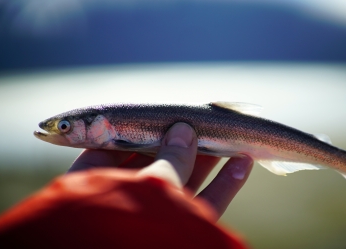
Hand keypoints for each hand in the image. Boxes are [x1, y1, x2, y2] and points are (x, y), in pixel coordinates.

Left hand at [67, 122, 252, 219]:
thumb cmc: (131, 222)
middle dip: (183, 142)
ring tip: (232, 138)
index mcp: (102, 184)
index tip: (162, 115)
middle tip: (204, 122)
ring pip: (187, 182)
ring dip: (211, 160)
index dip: (139, 128)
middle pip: (158, 162)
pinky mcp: (182, 231)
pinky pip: (207, 203)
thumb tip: (184, 131)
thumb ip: (171, 157)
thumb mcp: (152, 182)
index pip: (116, 147)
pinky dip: (226, 184)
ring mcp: (156, 217)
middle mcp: (127, 200)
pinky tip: (243, 163)